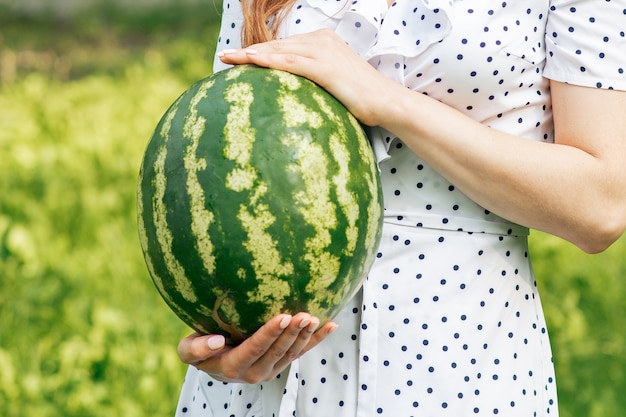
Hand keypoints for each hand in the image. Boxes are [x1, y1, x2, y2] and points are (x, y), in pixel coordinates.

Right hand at [177, 313, 337, 383]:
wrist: (213, 361)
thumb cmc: (200, 348)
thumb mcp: (188, 350)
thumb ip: (196, 349)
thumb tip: (217, 341)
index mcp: (233, 367)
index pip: (255, 348)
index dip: (270, 333)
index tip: (282, 315)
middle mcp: (255, 372)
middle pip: (278, 351)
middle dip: (293, 333)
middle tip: (304, 314)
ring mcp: (272, 369)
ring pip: (292, 353)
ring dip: (306, 336)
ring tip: (316, 317)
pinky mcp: (282, 363)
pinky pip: (302, 351)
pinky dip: (317, 339)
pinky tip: (332, 324)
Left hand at [217, 29, 400, 126]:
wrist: (387, 102)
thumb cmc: (363, 100)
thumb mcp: (336, 86)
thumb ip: (315, 84)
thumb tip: (297, 100)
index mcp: (323, 42)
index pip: (284, 47)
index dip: (260, 53)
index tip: (238, 60)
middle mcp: (321, 41)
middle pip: (277, 46)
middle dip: (248, 52)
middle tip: (224, 57)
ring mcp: (323, 52)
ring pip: (279, 51)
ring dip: (251, 55)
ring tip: (228, 59)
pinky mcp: (325, 66)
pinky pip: (290, 63)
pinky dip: (268, 62)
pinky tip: (250, 62)